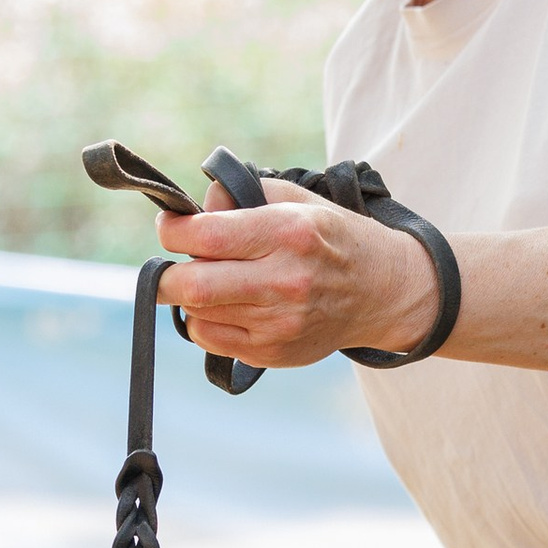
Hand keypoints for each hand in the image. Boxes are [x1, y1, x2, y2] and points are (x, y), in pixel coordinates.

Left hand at [154, 193, 439, 370]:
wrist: (380, 291)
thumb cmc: (330, 238)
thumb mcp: (295, 199)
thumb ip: (241, 194)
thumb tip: (193, 209)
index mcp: (288, 233)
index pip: (205, 236)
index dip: (172, 230)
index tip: (170, 227)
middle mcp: (285, 281)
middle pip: (193, 286)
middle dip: (167, 275)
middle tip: (170, 266)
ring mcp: (280, 323)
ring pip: (197, 315)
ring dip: (191, 297)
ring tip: (212, 282)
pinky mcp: (274, 353)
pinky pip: (212, 340)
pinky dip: (206, 321)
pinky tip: (228, 306)